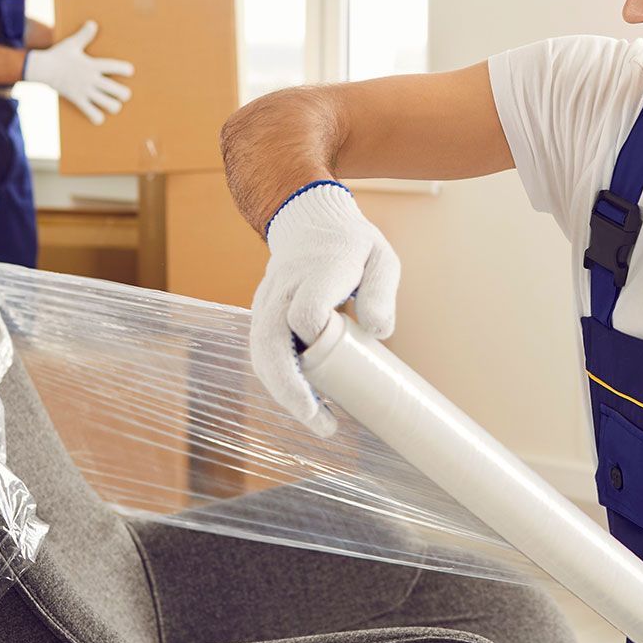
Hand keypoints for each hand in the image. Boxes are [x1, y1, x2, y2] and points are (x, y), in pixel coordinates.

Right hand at [24, 20, 133, 124]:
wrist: (41, 68)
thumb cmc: (58, 55)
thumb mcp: (72, 43)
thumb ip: (85, 35)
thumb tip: (92, 23)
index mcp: (92, 65)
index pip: (115, 67)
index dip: (126, 70)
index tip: (129, 71)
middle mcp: (91, 79)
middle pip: (118, 91)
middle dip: (124, 94)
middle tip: (123, 93)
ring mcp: (85, 91)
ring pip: (109, 104)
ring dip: (114, 106)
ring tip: (113, 104)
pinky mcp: (77, 100)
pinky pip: (92, 114)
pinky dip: (97, 117)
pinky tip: (99, 116)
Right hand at [248, 181, 400, 437]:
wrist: (308, 219)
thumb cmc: (352, 244)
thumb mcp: (380, 257)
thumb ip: (381, 290)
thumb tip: (379, 332)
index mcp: (315, 272)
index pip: (304, 311)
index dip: (316, 335)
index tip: (340, 342)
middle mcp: (283, 290)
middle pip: (270, 343)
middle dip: (291, 389)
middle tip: (323, 423)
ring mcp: (267, 304)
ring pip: (261, 355)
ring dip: (285, 394)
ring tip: (320, 423)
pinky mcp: (262, 317)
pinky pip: (264, 355)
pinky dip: (281, 384)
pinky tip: (308, 404)